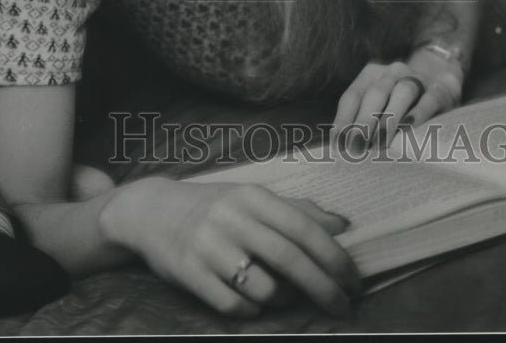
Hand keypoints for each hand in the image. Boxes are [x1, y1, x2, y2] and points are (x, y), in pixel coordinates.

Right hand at [99, 176, 360, 318]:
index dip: (334, 257)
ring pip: (265, 288)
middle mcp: (232, 217)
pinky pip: (235, 305)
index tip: (355, 281)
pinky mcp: (190, 273)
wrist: (151, 211)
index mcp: (252, 196)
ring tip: (281, 294)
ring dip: (283, 299)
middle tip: (344, 306)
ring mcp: (209, 246)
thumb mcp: (252, 199)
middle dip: (324, 287)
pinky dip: (251, 308)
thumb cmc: (213, 206)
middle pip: (290, 259)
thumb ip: (297, 210)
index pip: (303, 227)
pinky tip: (251, 299)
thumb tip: (343, 226)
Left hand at [331, 53, 462, 150]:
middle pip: (375, 94)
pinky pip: (428, 100)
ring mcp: (417, 78)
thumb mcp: (382, 106)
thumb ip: (364, 121)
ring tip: (380, 144)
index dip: (343, 119)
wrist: (442, 80)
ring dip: (389, 119)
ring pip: (402, 93)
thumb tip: (344, 149)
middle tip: (357, 148)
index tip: (338, 144)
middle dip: (364, 122)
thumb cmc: (403, 103)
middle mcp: (392, 72)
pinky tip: (409, 130)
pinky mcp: (440, 89)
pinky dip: (418, 114)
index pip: (352, 96)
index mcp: (371, 75)